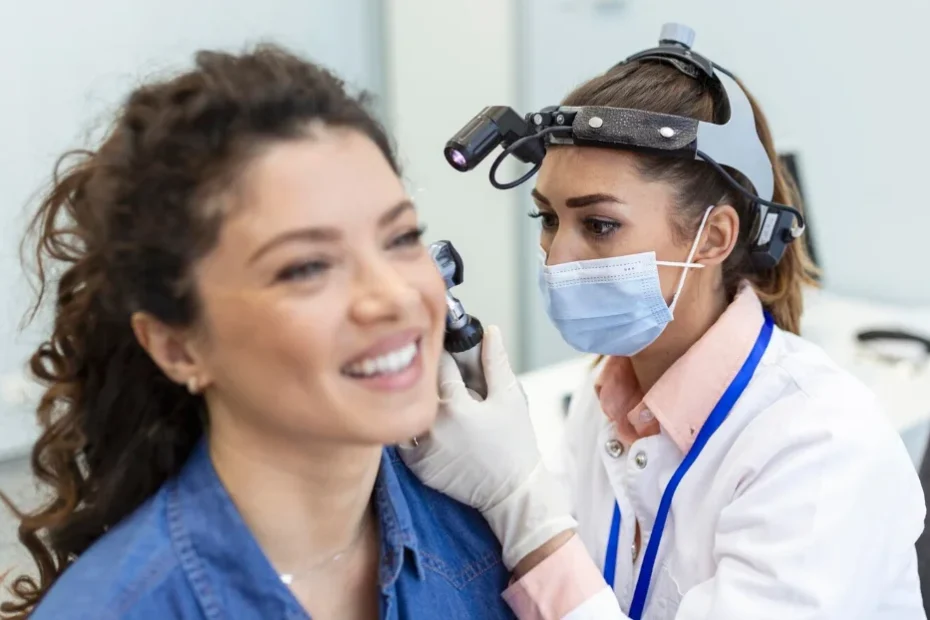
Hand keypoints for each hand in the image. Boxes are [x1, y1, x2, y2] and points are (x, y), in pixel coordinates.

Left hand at [399, 326, 575, 570]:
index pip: (442, 365)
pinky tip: (431, 425)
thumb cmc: (516, 444)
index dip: (447, 354)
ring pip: (409, 412)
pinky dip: (412, 428)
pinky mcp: (417, 467)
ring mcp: (422, 449)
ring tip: (433, 402)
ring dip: (416, 403)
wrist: (513, 493)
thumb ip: (496, 363)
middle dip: (429, 378)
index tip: (449, 350)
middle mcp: (433, 427)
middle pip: (420, 387)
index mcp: (456, 406)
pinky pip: (404, 439)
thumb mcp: (511, 398)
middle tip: (443, 378)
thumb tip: (490, 331)